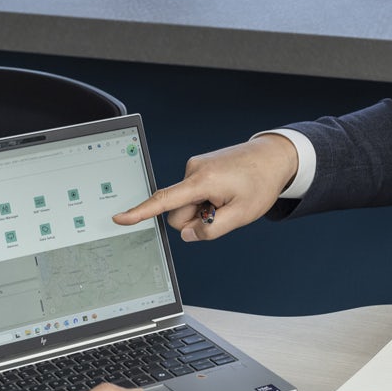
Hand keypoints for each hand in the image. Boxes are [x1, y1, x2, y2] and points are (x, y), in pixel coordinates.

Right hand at [112, 134, 297, 241]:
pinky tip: (224, 192)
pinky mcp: (197, 168)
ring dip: (202, 209)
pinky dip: (205, 199)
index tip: (119, 218)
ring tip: (226, 199)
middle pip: (177, 212)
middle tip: (222, 211)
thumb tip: (188, 234)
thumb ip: (212, 230)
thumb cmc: (260, 183)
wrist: (272, 156)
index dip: (140, 212)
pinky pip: (192, 194)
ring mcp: (194, 167)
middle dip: (194, 219)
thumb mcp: (242, 216)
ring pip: (185, 204)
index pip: (164, 201)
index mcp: (202, 181)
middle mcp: (193, 170)